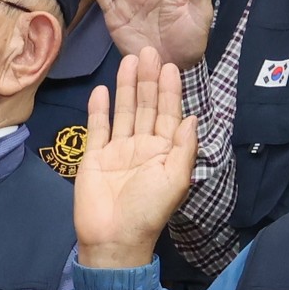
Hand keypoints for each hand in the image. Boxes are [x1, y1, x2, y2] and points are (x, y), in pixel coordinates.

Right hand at [72, 52, 197, 268]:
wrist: (113, 239)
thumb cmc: (148, 211)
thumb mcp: (176, 178)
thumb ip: (184, 146)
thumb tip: (194, 117)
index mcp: (164, 152)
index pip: (169, 114)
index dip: (170, 90)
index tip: (170, 65)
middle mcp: (142, 147)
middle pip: (146, 107)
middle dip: (147, 80)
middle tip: (147, 50)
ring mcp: (117, 150)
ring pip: (123, 112)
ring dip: (125, 87)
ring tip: (127, 61)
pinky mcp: (94, 156)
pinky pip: (98, 128)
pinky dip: (99, 109)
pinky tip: (101, 90)